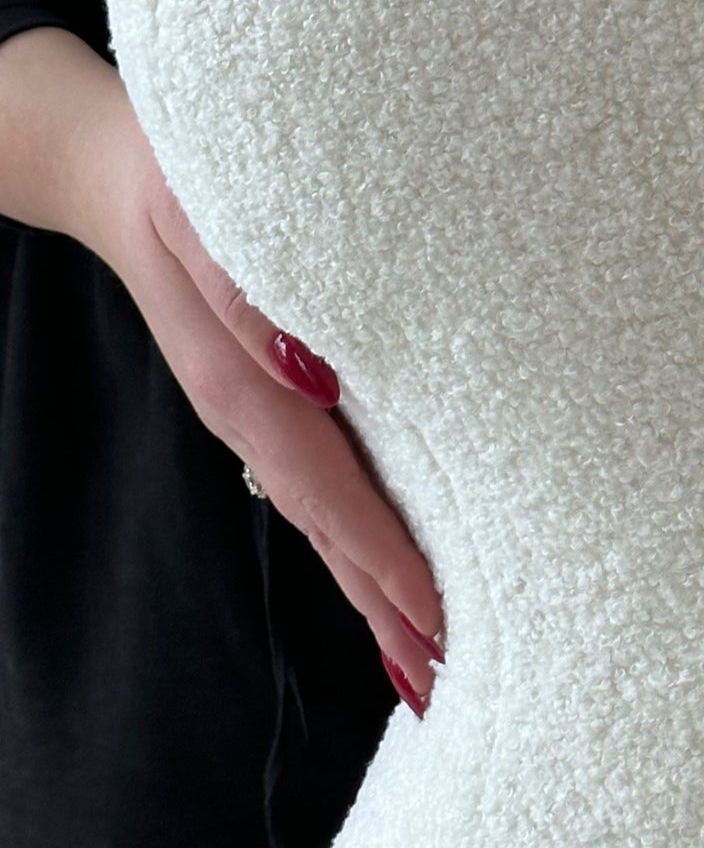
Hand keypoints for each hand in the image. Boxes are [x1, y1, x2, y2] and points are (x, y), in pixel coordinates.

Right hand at [70, 68, 444, 715]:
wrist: (111, 163)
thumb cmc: (181, 179)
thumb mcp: (210, 219)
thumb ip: (253, 295)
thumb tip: (311, 378)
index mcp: (244, 385)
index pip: (331, 492)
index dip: (383, 560)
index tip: (434, 623)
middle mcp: (251, 414)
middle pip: (331, 531)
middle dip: (386, 608)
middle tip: (448, 685)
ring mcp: (256, 412)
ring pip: (327, 517)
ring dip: (376, 587)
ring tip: (429, 659)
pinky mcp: (266, 396)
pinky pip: (321, 484)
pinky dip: (358, 538)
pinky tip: (390, 569)